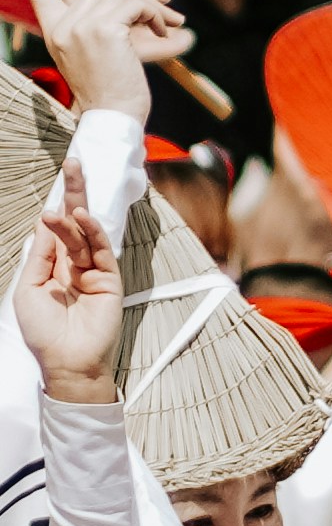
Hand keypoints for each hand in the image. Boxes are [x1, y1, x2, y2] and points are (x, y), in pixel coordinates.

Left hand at [15, 157, 119, 399]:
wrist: (66, 361)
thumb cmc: (43, 331)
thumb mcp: (29, 288)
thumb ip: (41, 257)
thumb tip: (48, 226)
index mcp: (53, 267)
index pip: (55, 230)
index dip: (55, 206)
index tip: (56, 181)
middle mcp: (74, 265)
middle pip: (75, 223)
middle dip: (73, 193)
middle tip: (74, 163)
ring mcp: (93, 272)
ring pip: (86, 234)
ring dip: (77, 214)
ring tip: (68, 200)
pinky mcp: (109, 282)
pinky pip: (102, 251)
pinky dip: (94, 233)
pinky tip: (82, 218)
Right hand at [17, 0, 183, 120]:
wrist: (114, 119)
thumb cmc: (111, 92)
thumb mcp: (96, 53)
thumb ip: (95, 21)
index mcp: (54, 29)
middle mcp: (63, 24)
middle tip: (169, 6)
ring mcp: (80, 26)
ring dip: (152, 4)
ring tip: (171, 24)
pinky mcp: (103, 30)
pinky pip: (135, 4)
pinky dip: (155, 13)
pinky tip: (167, 32)